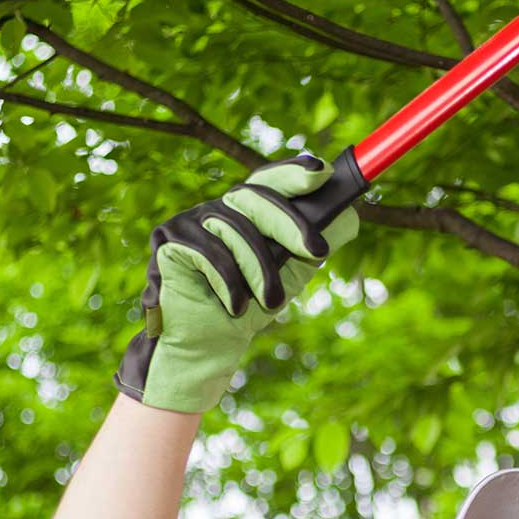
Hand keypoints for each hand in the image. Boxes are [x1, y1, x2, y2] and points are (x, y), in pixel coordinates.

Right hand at [114, 155, 360, 413]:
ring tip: (269, 303)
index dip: (293, 172)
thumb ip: (312, 244)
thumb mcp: (290, 273)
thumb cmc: (249, 307)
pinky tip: (234, 306)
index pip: (270, 181)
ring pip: (235, 228)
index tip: (322, 171)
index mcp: (246, 212)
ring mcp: (190, 220)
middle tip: (318, 251)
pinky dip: (228, 282)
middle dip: (290, 224)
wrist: (208, 346)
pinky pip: (207, 251)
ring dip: (259, 270)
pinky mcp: (168, 239)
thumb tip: (350, 217)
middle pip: (255, 197)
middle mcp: (217, 208)